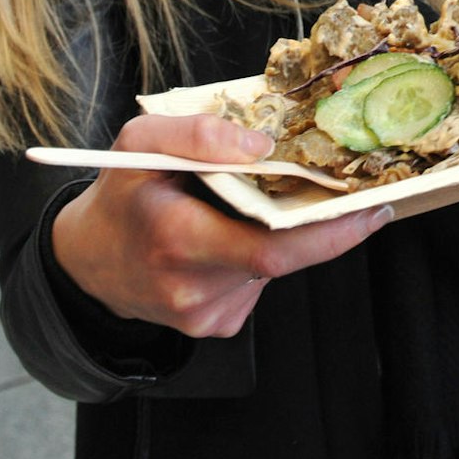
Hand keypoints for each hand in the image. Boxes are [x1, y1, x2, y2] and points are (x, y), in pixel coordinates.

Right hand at [51, 112, 389, 338]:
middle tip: (354, 196)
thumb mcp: (140, 142)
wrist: (86, 261)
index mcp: (176, 237)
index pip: (270, 248)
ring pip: (272, 268)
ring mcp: (203, 314)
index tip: (372, 209)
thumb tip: (261, 145)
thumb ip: (197, 133)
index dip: (330, 232)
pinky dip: (259, 255)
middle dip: (324, 227)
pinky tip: (233, 236)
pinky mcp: (213, 325)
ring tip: (258, 205)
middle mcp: (191, 286)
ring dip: (280, 235)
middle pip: (282, 260)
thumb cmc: (120, 194)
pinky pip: (257, 283)